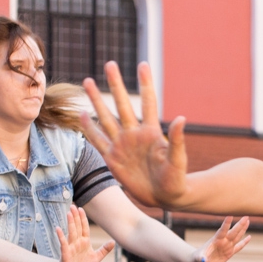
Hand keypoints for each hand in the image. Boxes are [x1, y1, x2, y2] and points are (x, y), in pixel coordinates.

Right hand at [55, 205, 114, 261]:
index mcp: (85, 242)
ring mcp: (71, 247)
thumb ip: (104, 250)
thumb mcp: (96, 258)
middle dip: (75, 217)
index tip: (81, 209)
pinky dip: (61, 236)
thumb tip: (113, 242)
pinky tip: (58, 228)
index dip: (83, 219)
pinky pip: (63, 243)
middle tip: (72, 205)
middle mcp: (77, 242)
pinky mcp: (65, 253)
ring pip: (71, 233)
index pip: (84, 228)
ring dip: (70, 223)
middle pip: (76, 227)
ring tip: (69, 213)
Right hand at [80, 61, 186, 207]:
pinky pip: (97, 141)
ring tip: (87, 81)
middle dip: (116, 84)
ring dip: (97, 100)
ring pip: (106, 118)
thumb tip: (182, 118)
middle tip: (110, 64)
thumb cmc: (177, 180)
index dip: (146, 84)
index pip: (148, 102)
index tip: (143, 64)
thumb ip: (178, 140)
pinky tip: (81, 114)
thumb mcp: (178, 161)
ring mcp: (122, 145)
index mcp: (152, 132)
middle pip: (123, 104)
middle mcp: (135, 134)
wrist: (166, 197)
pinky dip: (89, 128)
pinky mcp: (112, 158)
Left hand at [193, 215, 251, 261]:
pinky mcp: (229, 253)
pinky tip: (249, 237)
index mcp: (215, 241)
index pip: (222, 231)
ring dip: (242, 229)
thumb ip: (201, 259)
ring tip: (247, 221)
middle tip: (246, 216)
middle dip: (239, 225)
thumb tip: (204, 260)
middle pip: (233, 232)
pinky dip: (244, 242)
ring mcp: (227, 247)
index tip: (230, 216)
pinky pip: (239, 246)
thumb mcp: (198, 259)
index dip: (226, 224)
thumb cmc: (197, 259)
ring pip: (237, 236)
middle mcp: (222, 242)